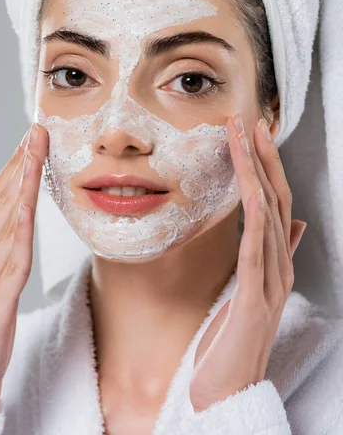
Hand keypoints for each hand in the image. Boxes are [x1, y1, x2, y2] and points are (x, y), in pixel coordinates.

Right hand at [0, 123, 47, 434]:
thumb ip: (5, 261)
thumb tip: (23, 229)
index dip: (15, 170)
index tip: (32, 142)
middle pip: (0, 202)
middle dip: (20, 164)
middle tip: (36, 131)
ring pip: (6, 222)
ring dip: (22, 184)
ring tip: (35, 152)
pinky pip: (12, 261)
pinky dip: (20, 229)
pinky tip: (30, 207)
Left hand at [189, 114, 306, 412]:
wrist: (226, 393)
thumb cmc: (233, 341)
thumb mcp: (252, 292)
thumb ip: (275, 256)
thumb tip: (292, 224)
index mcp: (274, 263)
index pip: (273, 205)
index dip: (265, 168)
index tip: (252, 135)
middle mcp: (278, 267)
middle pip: (274, 202)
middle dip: (263, 160)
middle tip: (250, 122)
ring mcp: (270, 283)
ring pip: (267, 216)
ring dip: (257, 175)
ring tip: (245, 140)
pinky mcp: (254, 300)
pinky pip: (256, 248)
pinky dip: (255, 214)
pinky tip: (249, 189)